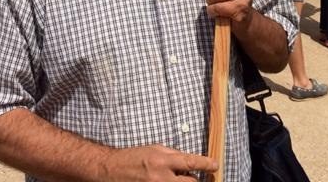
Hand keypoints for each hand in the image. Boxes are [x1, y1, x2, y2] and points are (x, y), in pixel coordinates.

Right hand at [101, 145, 217, 180]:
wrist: (112, 170)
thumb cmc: (134, 157)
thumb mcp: (154, 149)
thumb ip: (173, 155)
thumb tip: (190, 162)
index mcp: (162, 160)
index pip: (190, 162)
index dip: (206, 164)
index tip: (215, 165)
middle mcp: (161, 177)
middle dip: (195, 181)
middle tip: (194, 178)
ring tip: (175, 179)